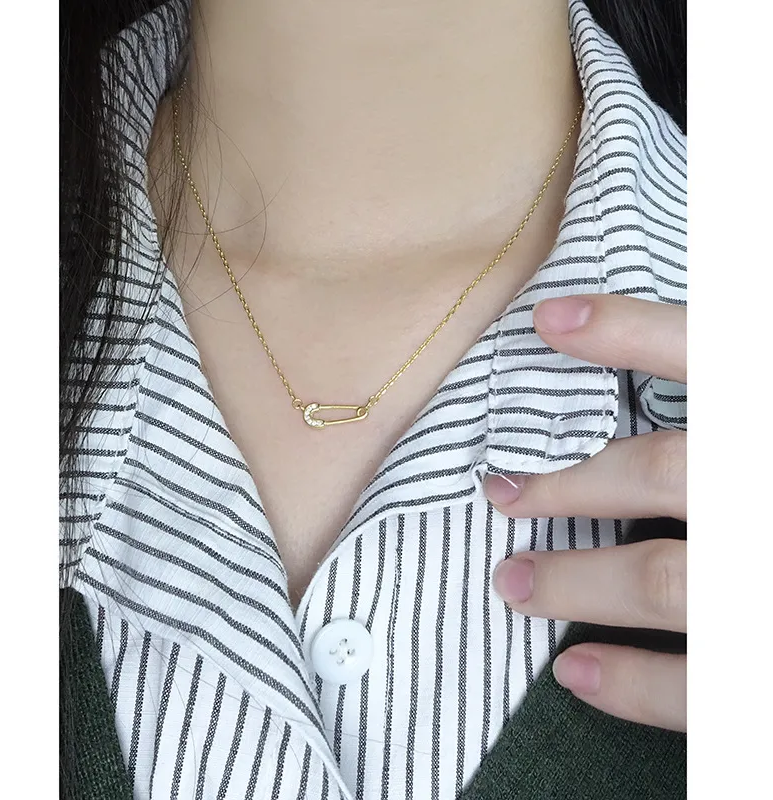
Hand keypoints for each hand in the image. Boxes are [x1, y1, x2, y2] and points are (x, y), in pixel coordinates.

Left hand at [484, 294, 685, 731]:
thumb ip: (734, 387)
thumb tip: (697, 385)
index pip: (720, 351)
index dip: (630, 329)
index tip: (549, 320)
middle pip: (665, 473)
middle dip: (570, 483)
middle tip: (501, 490)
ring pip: (667, 580)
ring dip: (575, 583)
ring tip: (511, 584)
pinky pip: (706, 692)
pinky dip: (632, 684)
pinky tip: (573, 672)